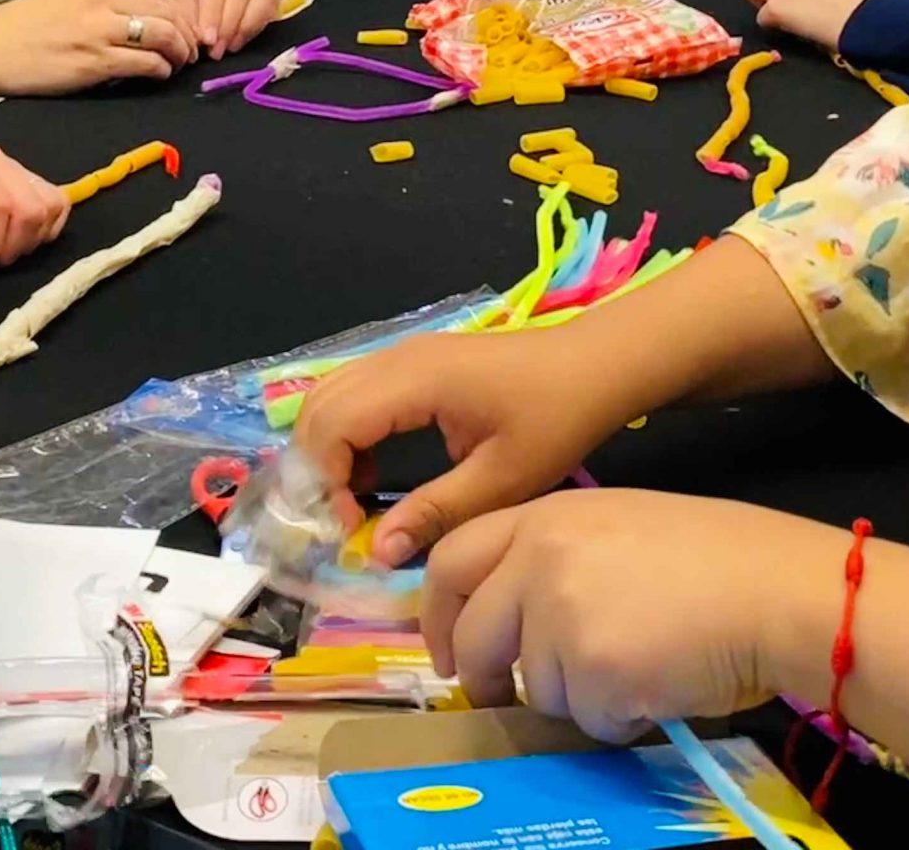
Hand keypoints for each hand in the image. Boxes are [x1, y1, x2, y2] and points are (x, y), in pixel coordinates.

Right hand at [0, 0, 196, 94]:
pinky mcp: (96, 60)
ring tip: (179, 63)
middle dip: (186, 32)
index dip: (177, 13)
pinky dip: (162, 69)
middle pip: (166, 11)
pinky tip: (160, 74)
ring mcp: (100, 28)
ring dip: (179, 51)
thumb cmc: (28, 24)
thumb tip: (148, 14)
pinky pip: (147, 62)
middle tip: (191, 50)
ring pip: (163, 34)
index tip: (183, 30)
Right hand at [293, 328, 635, 567]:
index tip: (352, 528)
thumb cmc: (557, 418)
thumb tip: (377, 553)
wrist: (595, 366)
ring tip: (349, 505)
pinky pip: (355, 394)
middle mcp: (397, 358)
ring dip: (326, 450)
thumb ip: (437, 513)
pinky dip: (345, 435)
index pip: (332, 424)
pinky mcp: (413, 363)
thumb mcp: (503, 479)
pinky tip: (368, 477)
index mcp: (416, 380)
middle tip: (338, 523)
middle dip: (313, 468)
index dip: (324, 480)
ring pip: (330, 396)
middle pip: (318, 406)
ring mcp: (403, 355)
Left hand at [423, 489, 837, 739]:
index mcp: (545, 516)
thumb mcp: (618, 526)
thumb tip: (514, 616)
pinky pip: (586, 719)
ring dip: (577, 694)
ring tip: (638, 664)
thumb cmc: (716, 556)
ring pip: (535, 686)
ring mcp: (561, 615)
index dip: (438, 611)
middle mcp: (540, 559)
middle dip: (480, 676)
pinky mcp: (591, 672)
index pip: (452, 558)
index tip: (447, 647)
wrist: (774, 589)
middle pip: (472, 634)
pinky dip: (618, 718)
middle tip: (499, 696)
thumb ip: (555, 558)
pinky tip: (659, 684)